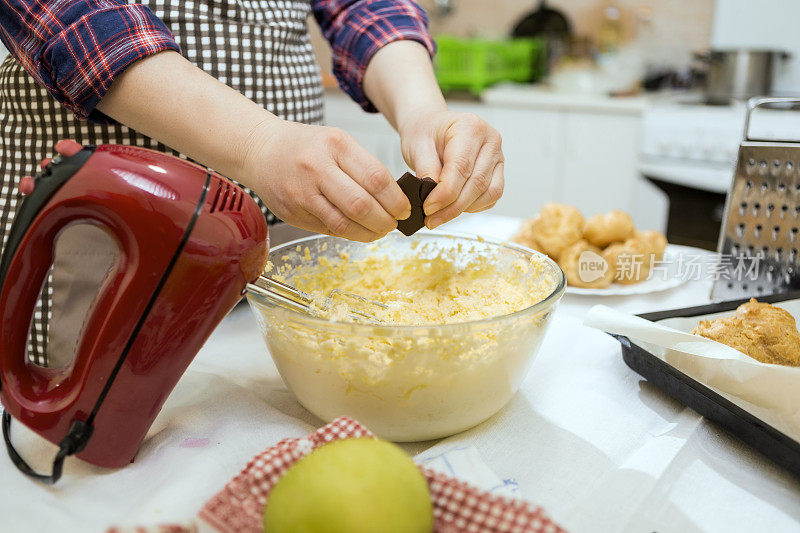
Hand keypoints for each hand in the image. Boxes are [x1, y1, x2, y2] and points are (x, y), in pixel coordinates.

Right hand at [242, 120, 410, 241]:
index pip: (375, 178)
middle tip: (395, 223)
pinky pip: (328, 229)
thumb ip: (363, 166)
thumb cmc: (304, 146)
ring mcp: (301, 193)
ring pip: (344, 223)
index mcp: (334, 145)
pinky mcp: (292, 213)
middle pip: (361, 205)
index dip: (396, 199)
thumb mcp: (337, 141)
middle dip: (385, 220)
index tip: (405, 208)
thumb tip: (393, 198)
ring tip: (380, 230)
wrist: (260, 150)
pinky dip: (349, 233)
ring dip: (369, 232)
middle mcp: (316, 169)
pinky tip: (359, 230)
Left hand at [398, 109, 503, 228]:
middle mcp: (490, 141)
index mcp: (471, 128)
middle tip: (431, 219)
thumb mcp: (417, 147)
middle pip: (477, 183)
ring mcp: (497, 157)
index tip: (428, 208)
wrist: (431, 126)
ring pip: (489, 193)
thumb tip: (432, 199)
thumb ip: (426, 172)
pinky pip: (491, 197)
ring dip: (464, 209)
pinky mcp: (497, 172)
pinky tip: (454, 207)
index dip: (445, 193)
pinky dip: (473, 207)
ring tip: (440, 214)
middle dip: (453, 207)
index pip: (462, 167)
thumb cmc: (426, 132)